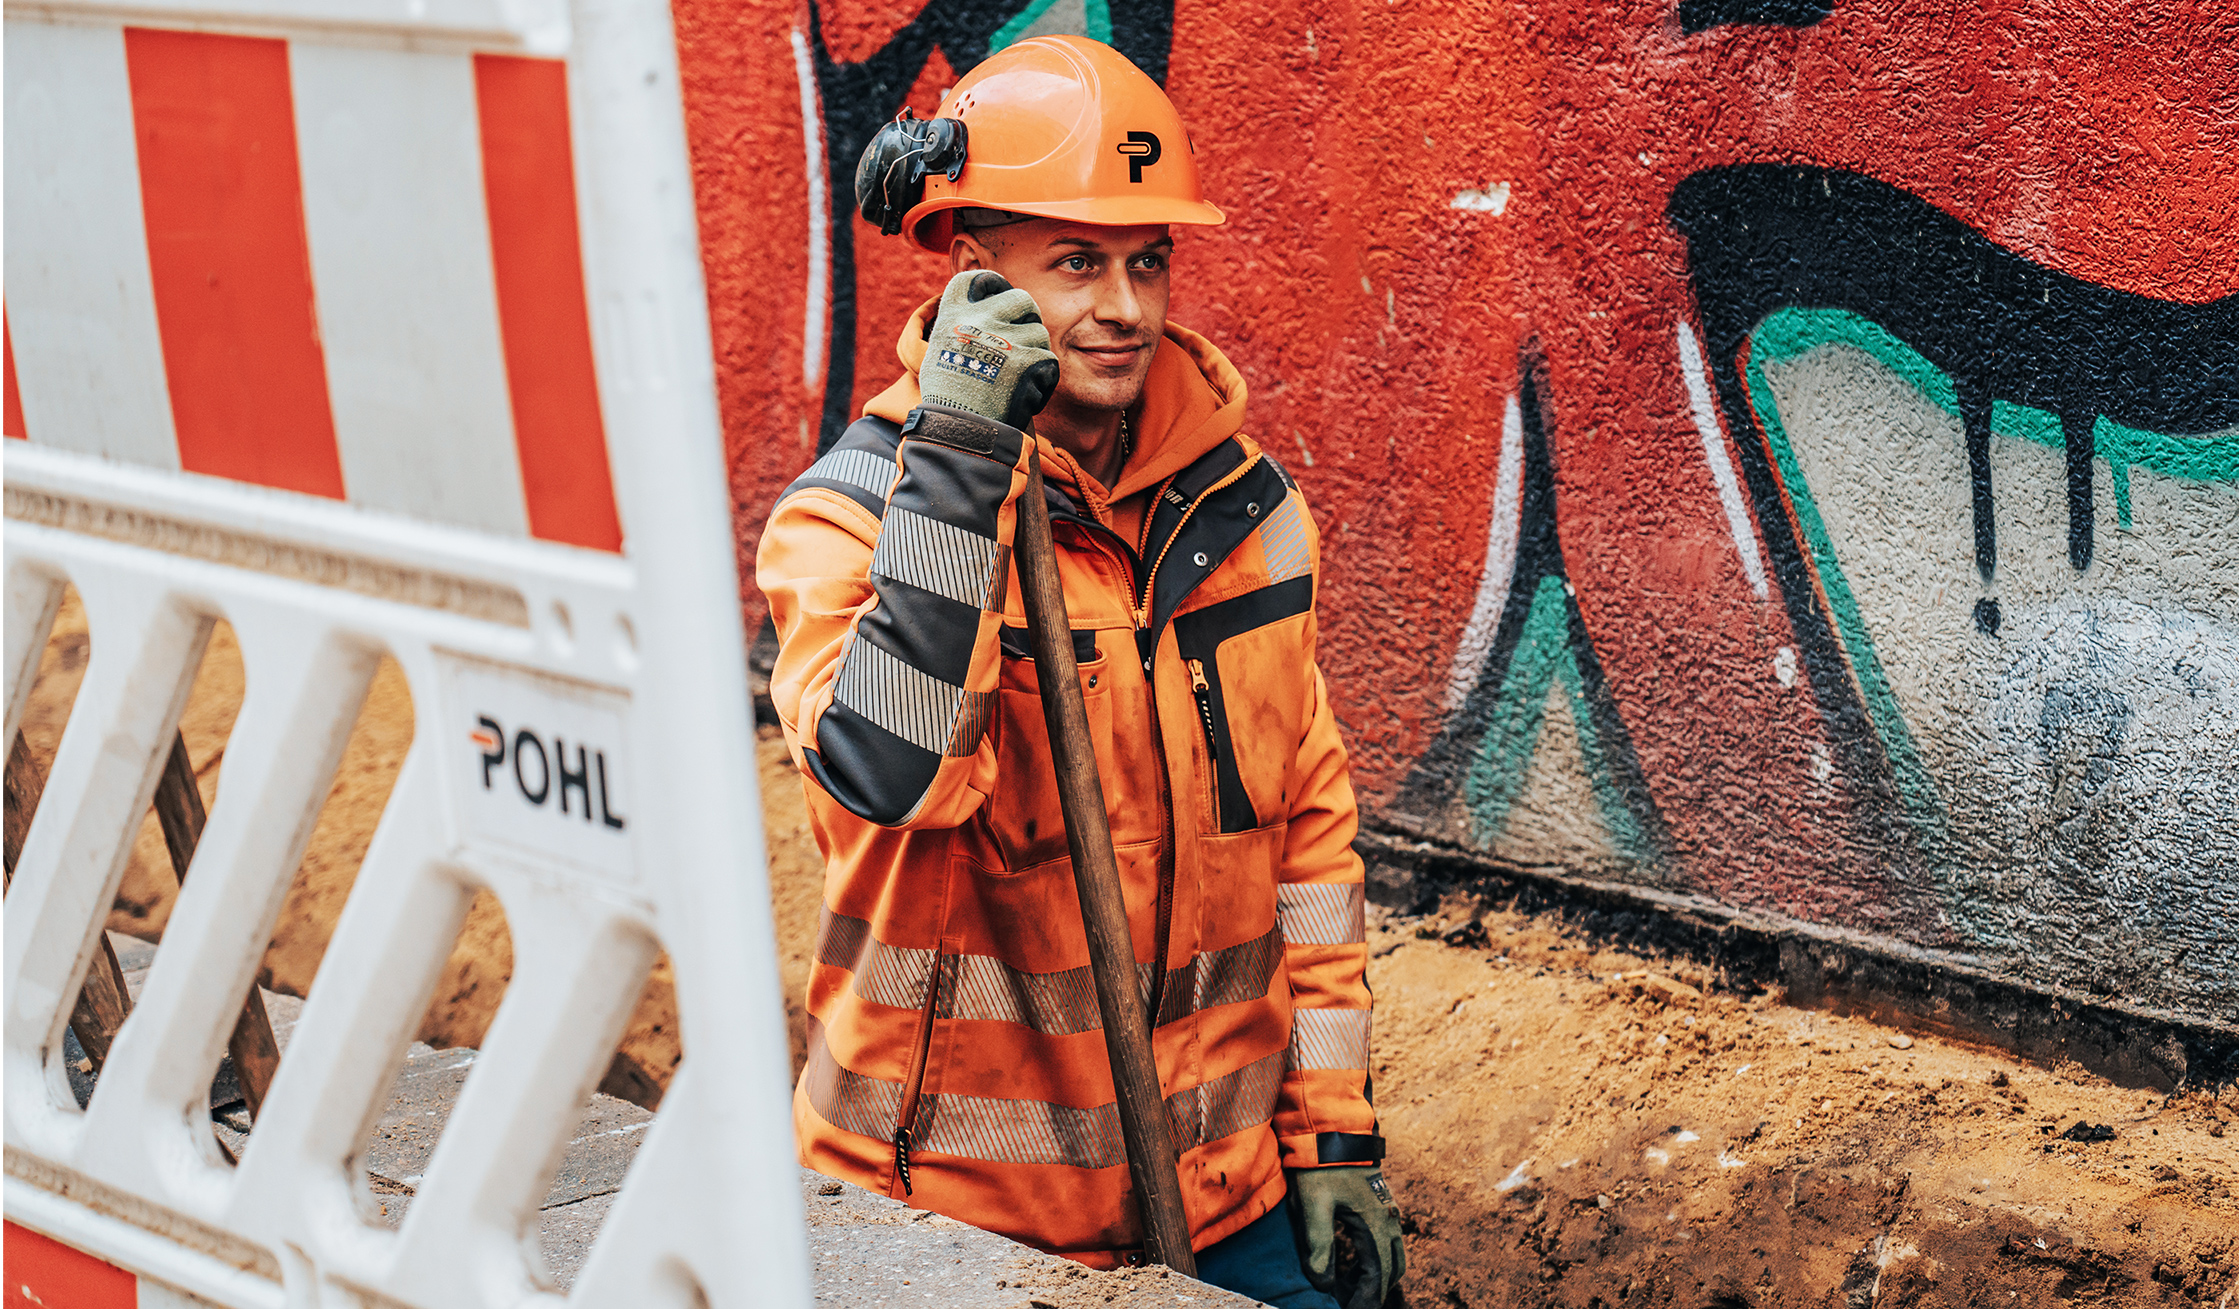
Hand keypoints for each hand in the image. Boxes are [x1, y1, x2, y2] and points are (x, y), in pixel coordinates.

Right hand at [919, 271, 1061, 431]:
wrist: (958, 431)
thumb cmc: (947, 400)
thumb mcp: (939, 354)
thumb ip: (960, 331)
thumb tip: (981, 317)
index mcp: (953, 316)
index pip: (974, 279)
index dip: (992, 283)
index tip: (999, 293)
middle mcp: (980, 320)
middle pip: (1021, 298)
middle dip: (1028, 316)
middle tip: (1024, 337)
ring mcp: (1006, 338)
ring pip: (1040, 334)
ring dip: (1035, 355)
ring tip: (1018, 381)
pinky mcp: (1028, 359)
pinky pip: (1049, 362)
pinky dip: (1043, 382)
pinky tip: (1025, 397)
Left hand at [1287, 1166, 1404, 1308]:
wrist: (1330, 1130)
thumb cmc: (1319, 1166)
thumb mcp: (1313, 1204)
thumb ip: (1318, 1244)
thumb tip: (1323, 1283)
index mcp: (1375, 1223)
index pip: (1378, 1275)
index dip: (1366, 1299)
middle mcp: (1389, 1219)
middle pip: (1392, 1270)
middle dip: (1372, 1292)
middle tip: (1348, 1304)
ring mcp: (1388, 1211)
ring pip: (1393, 1256)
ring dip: (1375, 1277)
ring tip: (1346, 1289)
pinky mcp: (1381, 1204)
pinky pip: (1387, 1242)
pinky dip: (1375, 1261)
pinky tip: (1350, 1266)